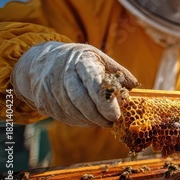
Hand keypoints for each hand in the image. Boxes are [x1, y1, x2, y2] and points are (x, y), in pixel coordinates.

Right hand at [11, 42, 138, 127]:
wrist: (44, 60)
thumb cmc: (80, 61)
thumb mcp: (100, 58)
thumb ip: (118, 72)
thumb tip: (135, 87)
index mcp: (81, 60)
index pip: (93, 83)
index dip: (105, 102)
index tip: (117, 116)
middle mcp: (63, 73)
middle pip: (81, 100)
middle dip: (99, 115)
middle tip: (113, 122)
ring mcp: (50, 87)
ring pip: (72, 111)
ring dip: (91, 121)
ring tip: (104, 122)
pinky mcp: (43, 100)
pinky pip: (64, 116)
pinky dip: (79, 121)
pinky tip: (89, 120)